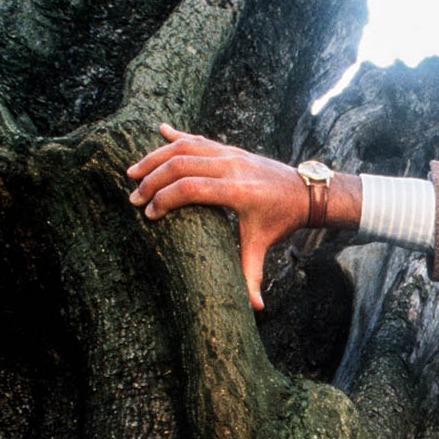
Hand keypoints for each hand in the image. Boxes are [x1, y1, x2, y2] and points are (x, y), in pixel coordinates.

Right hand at [124, 123, 357, 308]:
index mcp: (237, 190)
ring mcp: (230, 153)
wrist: (304, 191)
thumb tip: (255, 308)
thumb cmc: (281, 219)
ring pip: (185, 146)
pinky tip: (160, 131)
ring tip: (133, 172)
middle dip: (152, 180)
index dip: (164, 199)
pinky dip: (177, 136)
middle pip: (179, 164)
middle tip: (133, 198)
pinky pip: (198, 138)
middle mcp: (231, 166)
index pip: (189, 188)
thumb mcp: (263, 244)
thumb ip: (253, 274)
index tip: (149, 214)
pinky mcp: (230, 148)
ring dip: (156, 157)